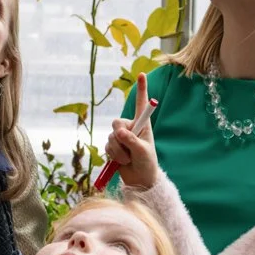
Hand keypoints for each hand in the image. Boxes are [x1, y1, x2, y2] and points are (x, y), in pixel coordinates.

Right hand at [103, 73, 157, 189]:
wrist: (140, 180)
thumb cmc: (147, 163)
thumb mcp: (142, 151)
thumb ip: (131, 141)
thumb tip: (119, 133)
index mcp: (143, 124)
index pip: (141, 104)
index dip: (141, 89)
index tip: (142, 74)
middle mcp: (130, 128)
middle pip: (116, 123)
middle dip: (120, 136)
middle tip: (128, 147)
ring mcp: (120, 137)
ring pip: (111, 138)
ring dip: (119, 151)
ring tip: (129, 159)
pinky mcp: (113, 147)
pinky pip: (107, 147)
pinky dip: (114, 156)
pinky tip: (122, 162)